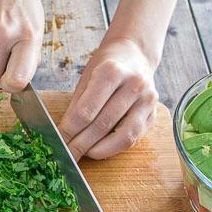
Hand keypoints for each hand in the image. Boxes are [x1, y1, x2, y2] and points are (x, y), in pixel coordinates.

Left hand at [58, 38, 158, 160]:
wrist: (135, 55)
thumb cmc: (105, 67)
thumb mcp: (86, 78)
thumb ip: (77, 106)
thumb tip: (64, 134)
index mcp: (112, 72)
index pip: (86, 111)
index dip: (69, 130)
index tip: (58, 141)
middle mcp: (134, 85)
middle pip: (103, 124)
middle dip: (81, 144)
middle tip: (67, 155)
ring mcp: (147, 101)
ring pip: (122, 136)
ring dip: (99, 150)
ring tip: (83, 154)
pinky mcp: (153, 114)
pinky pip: (133, 138)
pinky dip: (114, 148)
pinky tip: (99, 149)